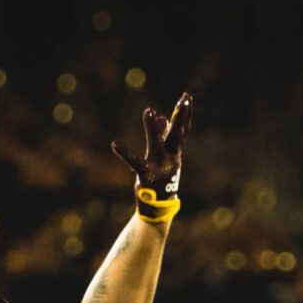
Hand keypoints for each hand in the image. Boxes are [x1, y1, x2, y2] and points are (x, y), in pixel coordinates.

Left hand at [111, 91, 192, 216]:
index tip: (187, 97)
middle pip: (178, 134)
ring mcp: (159, 166)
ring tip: (149, 111)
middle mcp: (170, 157)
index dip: (185, 114)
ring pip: (156, 143)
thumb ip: (161, 135)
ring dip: (152, 128)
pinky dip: (125, 153)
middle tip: (184, 100)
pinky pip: (134, 162)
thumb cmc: (159, 178)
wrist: (157, 206)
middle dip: (181, 117)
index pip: (183, 129)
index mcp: (175, 152)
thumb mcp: (162, 156)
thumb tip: (162, 116)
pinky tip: (115, 144)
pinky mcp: (146, 175)